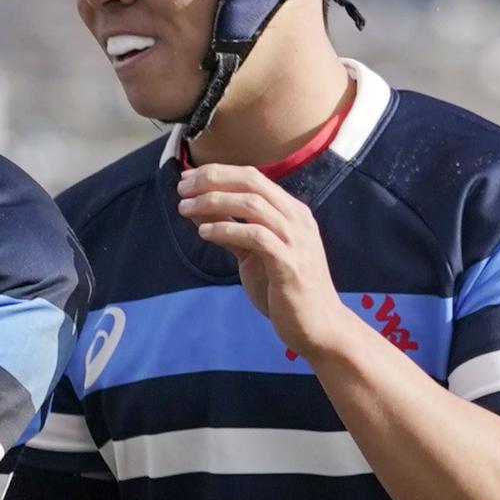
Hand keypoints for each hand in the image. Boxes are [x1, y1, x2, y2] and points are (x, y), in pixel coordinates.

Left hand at [177, 164, 354, 359]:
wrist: (317, 326)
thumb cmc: (284, 290)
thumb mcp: (254, 255)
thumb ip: (232, 231)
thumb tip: (200, 211)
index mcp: (291, 212)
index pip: (253, 177)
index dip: (218, 173)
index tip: (188, 177)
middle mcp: (296, 219)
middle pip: (252, 182)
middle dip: (213, 179)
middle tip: (181, 187)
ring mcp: (296, 240)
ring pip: (253, 204)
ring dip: (214, 202)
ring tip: (185, 208)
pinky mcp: (289, 264)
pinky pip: (257, 237)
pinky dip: (228, 230)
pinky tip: (205, 233)